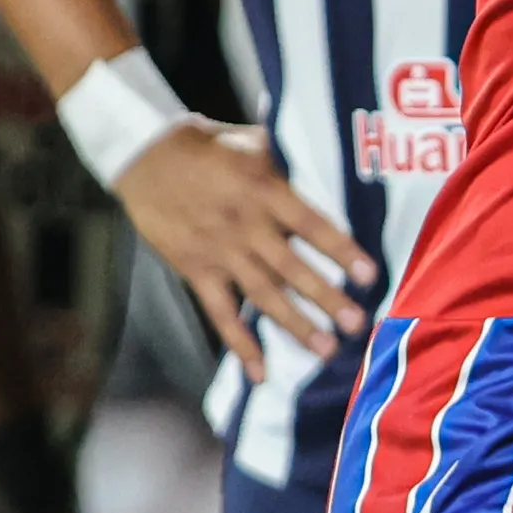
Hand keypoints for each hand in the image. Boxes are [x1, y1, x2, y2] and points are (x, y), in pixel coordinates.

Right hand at [113, 121, 378, 382]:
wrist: (144, 157)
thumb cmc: (204, 145)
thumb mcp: (248, 141)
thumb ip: (282, 161)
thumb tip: (319, 165)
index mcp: (263, 190)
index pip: (311, 225)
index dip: (340, 250)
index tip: (368, 274)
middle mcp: (245, 225)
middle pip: (292, 268)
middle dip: (326, 298)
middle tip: (356, 324)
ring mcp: (220, 252)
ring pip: (263, 294)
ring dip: (295, 324)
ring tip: (325, 349)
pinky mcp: (196, 271)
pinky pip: (221, 313)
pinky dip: (240, 343)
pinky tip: (260, 371)